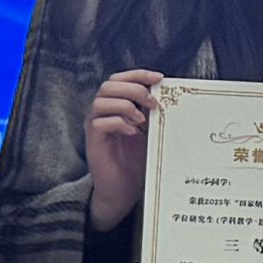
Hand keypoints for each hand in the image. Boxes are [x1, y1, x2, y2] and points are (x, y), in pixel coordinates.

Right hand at [84, 69, 168, 232]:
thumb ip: (153, 113)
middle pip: (109, 85)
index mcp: (115, 105)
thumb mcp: (149, 131)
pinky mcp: (93, 141)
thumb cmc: (136, 159)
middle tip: (153, 103)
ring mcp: (95, 125)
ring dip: (125, 106)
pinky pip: (99, 123)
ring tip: (142, 120)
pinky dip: (118, 123)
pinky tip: (133, 132)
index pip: (120, 79)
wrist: (124, 188)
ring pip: (101, 101)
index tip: (159, 78)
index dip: (138, 74)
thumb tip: (169, 94)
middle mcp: (102, 112)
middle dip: (133, 89)